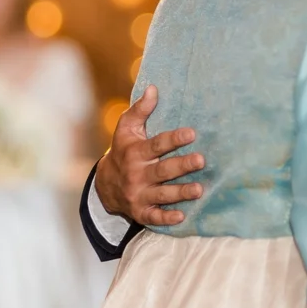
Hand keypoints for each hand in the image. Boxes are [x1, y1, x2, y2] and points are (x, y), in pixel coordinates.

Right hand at [93, 86, 204, 227]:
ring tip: (199, 189)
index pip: (156, 145)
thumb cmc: (123, 150)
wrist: (105, 185)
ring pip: (162, 194)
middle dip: (182, 166)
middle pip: (163, 170)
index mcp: (135, 152)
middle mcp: (137, 174)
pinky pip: (154, 217)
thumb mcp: (127, 129)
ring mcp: (138, 194)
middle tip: (201, 160)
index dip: (173, 139)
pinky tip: (182, 216)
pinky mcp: (140, 212)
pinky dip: (166, 218)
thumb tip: (154, 88)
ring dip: (181, 193)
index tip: (191, 133)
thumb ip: (141, 110)